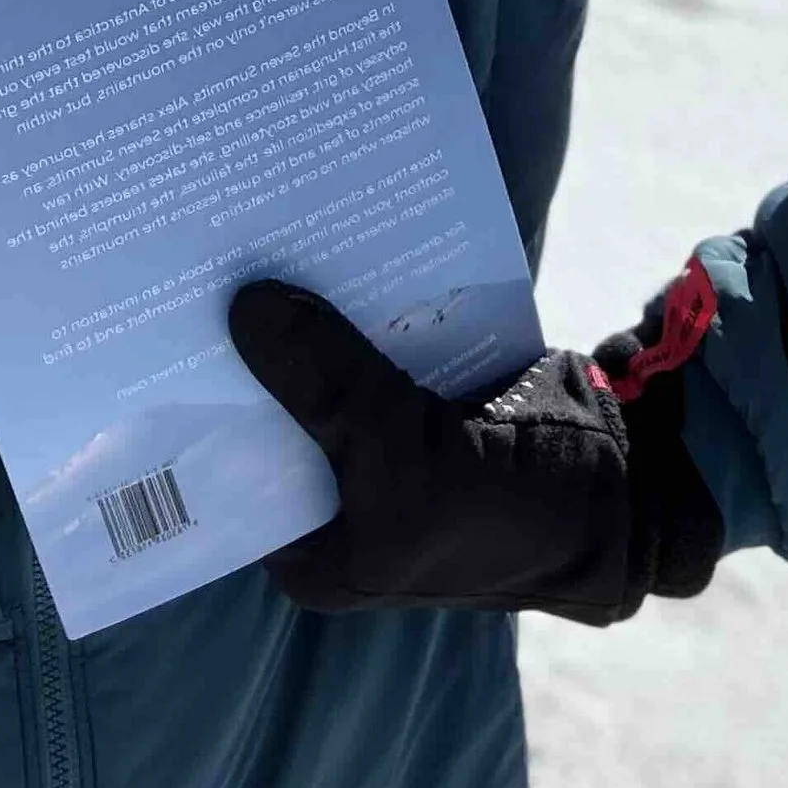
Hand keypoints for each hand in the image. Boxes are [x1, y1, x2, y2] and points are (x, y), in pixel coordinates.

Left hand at [224, 274, 723, 626]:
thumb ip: (329, 387)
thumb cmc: (517, 509)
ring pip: (312, 364)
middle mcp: (338, 502)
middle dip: (236, 347)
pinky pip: (363, 335)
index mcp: (320, 555)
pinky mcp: (416, 389)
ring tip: (233, 232)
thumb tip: (245, 307)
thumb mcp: (410, 460)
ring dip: (290, 310)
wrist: (637, 475)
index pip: (225, 482)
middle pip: (264, 412)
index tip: (149, 335)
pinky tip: (310, 233)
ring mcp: (377, 442)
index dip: (188, 415)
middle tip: (184, 261)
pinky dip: (346, 293)